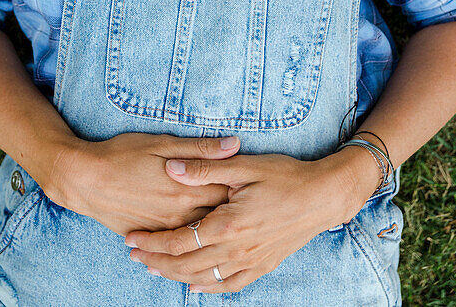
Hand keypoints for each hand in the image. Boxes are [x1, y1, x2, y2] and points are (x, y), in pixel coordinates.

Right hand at [52, 131, 241, 237]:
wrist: (85, 180)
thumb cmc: (122, 155)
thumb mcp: (162, 143)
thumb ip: (200, 148)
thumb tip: (235, 143)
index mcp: (187, 188)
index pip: (228, 192)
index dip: (244, 189)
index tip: (256, 185)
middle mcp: (180, 213)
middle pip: (218, 218)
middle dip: (235, 214)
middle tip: (251, 209)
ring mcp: (166, 228)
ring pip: (200, 237)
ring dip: (216, 234)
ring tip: (232, 230)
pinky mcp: (151, 236)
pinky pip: (179, 247)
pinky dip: (193, 245)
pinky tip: (203, 245)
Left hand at [123, 147, 378, 293]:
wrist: (323, 197)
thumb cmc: (285, 176)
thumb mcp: (243, 166)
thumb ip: (205, 168)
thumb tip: (171, 167)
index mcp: (228, 224)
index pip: (180, 240)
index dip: (153, 241)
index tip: (131, 238)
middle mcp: (237, 249)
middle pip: (186, 264)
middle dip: (157, 261)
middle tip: (134, 256)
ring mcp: (251, 261)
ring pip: (205, 278)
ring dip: (177, 276)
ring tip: (154, 269)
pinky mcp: (264, 265)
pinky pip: (231, 285)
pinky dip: (210, 288)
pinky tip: (196, 287)